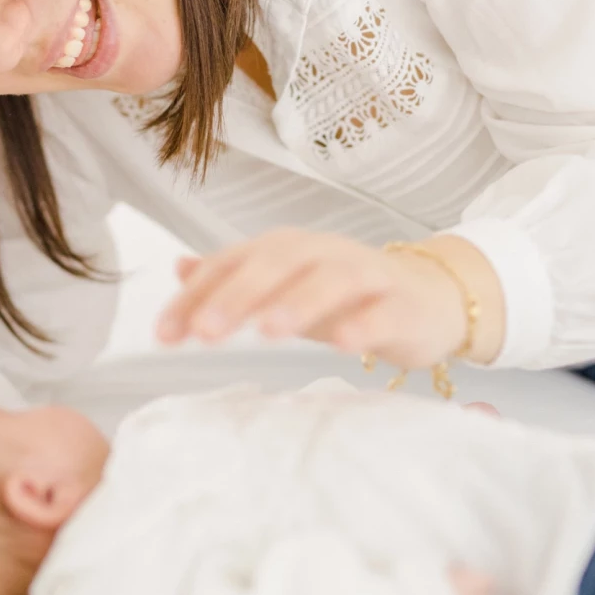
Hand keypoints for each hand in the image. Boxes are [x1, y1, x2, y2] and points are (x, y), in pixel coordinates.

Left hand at [156, 229, 503, 369]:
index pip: (233, 264)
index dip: (196, 297)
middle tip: (205, 332)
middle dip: (238, 296)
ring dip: (298, 303)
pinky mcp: (403, 306)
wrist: (431, 297)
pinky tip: (342, 344)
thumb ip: (234, 277)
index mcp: (287, 249)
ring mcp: (366, 277)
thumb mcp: (284, 286)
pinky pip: (382, 313)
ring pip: (331, 280)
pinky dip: (363, 325)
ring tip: (267, 332)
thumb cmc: (347, 296)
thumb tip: (179, 268)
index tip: (163, 335)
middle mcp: (323, 254)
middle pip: (277, 264)